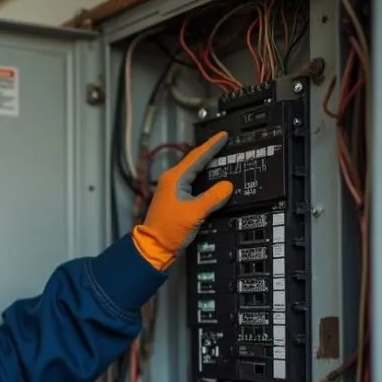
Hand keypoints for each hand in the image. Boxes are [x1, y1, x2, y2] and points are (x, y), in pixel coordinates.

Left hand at [132, 131, 233, 270]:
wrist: (154, 246)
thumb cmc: (169, 230)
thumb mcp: (195, 212)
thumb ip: (213, 197)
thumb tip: (227, 186)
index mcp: (175, 178)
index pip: (197, 156)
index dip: (211, 145)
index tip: (223, 135)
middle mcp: (171, 180)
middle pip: (194, 161)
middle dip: (210, 152)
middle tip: (224, 143)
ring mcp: (172, 189)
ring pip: (193, 171)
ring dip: (206, 164)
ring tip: (220, 156)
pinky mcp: (175, 199)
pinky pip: (192, 182)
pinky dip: (203, 178)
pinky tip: (210, 179)